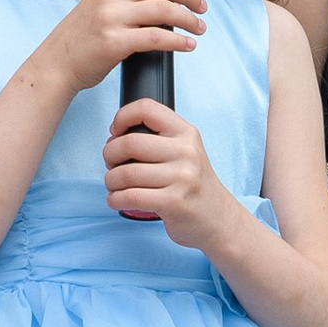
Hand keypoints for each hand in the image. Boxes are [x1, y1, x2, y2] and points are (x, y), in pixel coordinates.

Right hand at [45, 0, 205, 96]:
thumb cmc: (83, 36)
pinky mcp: (115, 43)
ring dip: (189, 19)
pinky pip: (157, 38)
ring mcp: (112, 18)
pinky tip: (187, 45)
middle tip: (201, 7)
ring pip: (165, 9)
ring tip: (199, 28)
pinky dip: (178, 41)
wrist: (57, 63)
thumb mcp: (100, 2)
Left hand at [103, 97, 228, 245]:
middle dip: (109, 155)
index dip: (122, 117)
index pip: (146, 108)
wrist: (218, 218)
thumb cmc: (193, 185)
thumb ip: (158, 139)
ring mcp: (182, 178)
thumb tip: (115, 138)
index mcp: (186, 133)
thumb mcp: (186, 151)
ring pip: (125, 173)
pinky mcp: (173, 203)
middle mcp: (186, 152)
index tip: (115, 132)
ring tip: (115, 186)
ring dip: (111, 181)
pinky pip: (130, 197)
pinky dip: (115, 199)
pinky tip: (117, 200)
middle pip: (129, 143)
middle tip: (111, 165)